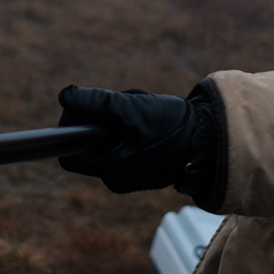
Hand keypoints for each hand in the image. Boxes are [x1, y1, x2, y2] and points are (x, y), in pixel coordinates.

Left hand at [56, 85, 219, 196]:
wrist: (210, 141)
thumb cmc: (174, 128)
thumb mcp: (134, 109)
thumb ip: (98, 103)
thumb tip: (64, 96)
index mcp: (111, 169)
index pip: (68, 154)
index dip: (72, 127)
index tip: (91, 107)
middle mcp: (115, 177)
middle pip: (89, 142)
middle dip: (102, 117)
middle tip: (127, 104)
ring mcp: (128, 174)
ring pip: (107, 138)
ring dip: (119, 117)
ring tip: (145, 110)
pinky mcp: (139, 167)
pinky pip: (123, 142)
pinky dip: (131, 126)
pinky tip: (151, 120)